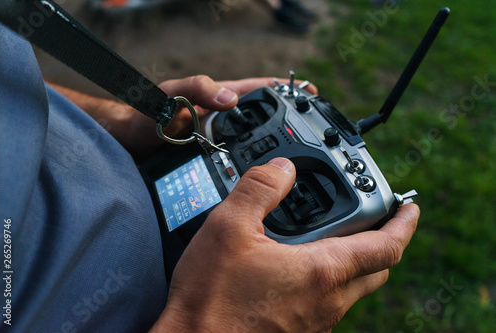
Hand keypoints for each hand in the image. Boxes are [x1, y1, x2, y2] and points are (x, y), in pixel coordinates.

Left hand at [125, 76, 317, 160]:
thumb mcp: (173, 94)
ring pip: (255, 145)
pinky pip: (240, 164)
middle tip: (312, 139)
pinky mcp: (214, 160)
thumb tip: (231, 99)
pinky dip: (254, 171)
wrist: (131, 143)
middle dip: (290, 125)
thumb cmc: (148, 113)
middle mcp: (226, 120)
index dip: (288, 91)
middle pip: (266, 120)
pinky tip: (263, 184)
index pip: (263, 90)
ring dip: (274, 152)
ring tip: (297, 164)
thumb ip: (198, 89)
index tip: (312, 96)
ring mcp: (222, 141)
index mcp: (222, 97)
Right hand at [151, 158, 419, 331]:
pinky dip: (330, 280)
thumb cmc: (210, 299)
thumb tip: (282, 168)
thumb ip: (259, 189)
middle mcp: (327, 302)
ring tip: (333, 237)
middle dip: (383, 242)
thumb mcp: (228, 228)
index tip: (408, 207)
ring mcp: (316, 322)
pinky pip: (330, 303)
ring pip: (354, 289)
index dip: (403, 223)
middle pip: (377, 270)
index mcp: (321, 272)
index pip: (386, 246)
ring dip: (355, 261)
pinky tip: (299, 268)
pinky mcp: (299, 332)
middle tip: (373, 220)